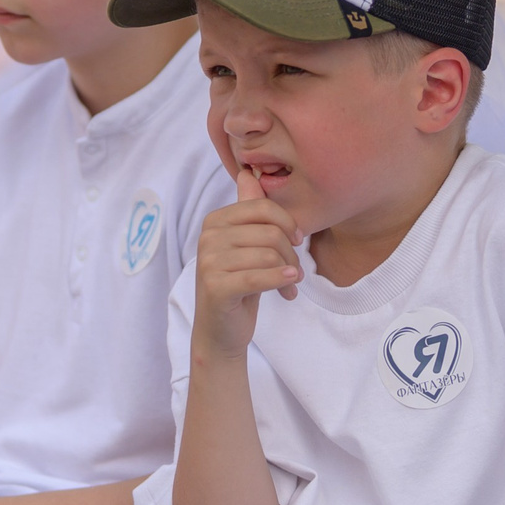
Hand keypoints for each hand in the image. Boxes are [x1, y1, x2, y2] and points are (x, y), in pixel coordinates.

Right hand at [192, 167, 300, 359]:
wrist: (220, 331)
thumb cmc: (239, 285)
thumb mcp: (246, 245)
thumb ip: (248, 211)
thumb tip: (247, 173)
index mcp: (215, 221)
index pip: (263, 207)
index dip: (288, 223)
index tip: (296, 241)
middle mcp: (208, 237)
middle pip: (270, 233)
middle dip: (290, 255)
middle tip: (293, 273)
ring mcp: (209, 262)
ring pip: (270, 256)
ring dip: (288, 274)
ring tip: (288, 286)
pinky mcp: (216, 287)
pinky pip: (259, 277)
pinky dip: (280, 281)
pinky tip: (288, 289)